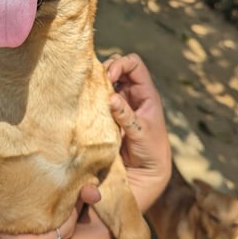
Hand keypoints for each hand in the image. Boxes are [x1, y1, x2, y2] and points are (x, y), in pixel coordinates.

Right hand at [104, 52, 171, 212]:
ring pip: (106, 81)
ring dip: (98, 83)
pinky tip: (86, 102)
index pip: (134, 65)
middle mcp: (132, 94)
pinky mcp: (108, 114)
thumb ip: (127, 116)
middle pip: (118, 67)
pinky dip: (92, 96)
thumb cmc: (151, 153)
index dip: (121, 64)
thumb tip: (111, 97)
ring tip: (90, 92)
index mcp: (146, 93)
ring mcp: (119, 103)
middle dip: (106, 69)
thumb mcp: (141, 134)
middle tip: (96, 83)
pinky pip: (99, 98)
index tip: (109, 76)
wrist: (146, 174)